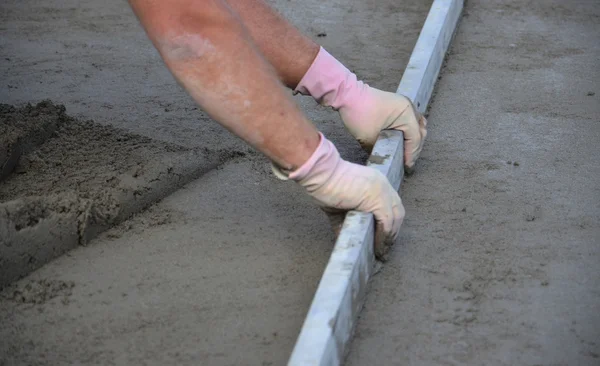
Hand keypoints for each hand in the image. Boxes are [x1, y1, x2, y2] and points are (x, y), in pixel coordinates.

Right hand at [273, 133, 404, 253]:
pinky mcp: (378, 200)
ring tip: (381, 253)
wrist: (321, 174)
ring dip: (389, 238)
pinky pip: (386, 224)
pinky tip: (377, 248)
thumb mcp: (338, 205)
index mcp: (376, 182)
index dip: (389, 224)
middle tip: (384, 249)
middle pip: (397, 213)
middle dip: (392, 232)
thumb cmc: (324, 185)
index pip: (391, 205)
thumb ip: (344, 220)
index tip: (383, 238)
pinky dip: (383, 237)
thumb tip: (343, 237)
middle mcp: (384, 185)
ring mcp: (383, 191)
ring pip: (395, 220)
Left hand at [294, 47, 426, 168]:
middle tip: (407, 163)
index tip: (406, 167)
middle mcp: (409, 107)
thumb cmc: (358, 114)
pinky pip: (411, 120)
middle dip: (414, 149)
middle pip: (420, 132)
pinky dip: (410, 131)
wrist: (348, 95)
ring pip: (417, 126)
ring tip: (406, 154)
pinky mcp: (398, 105)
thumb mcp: (369, 138)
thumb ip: (381, 151)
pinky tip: (403, 141)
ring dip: (413, 140)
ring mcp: (405, 104)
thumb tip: (386, 160)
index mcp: (406, 113)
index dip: (411, 155)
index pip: (415, 138)